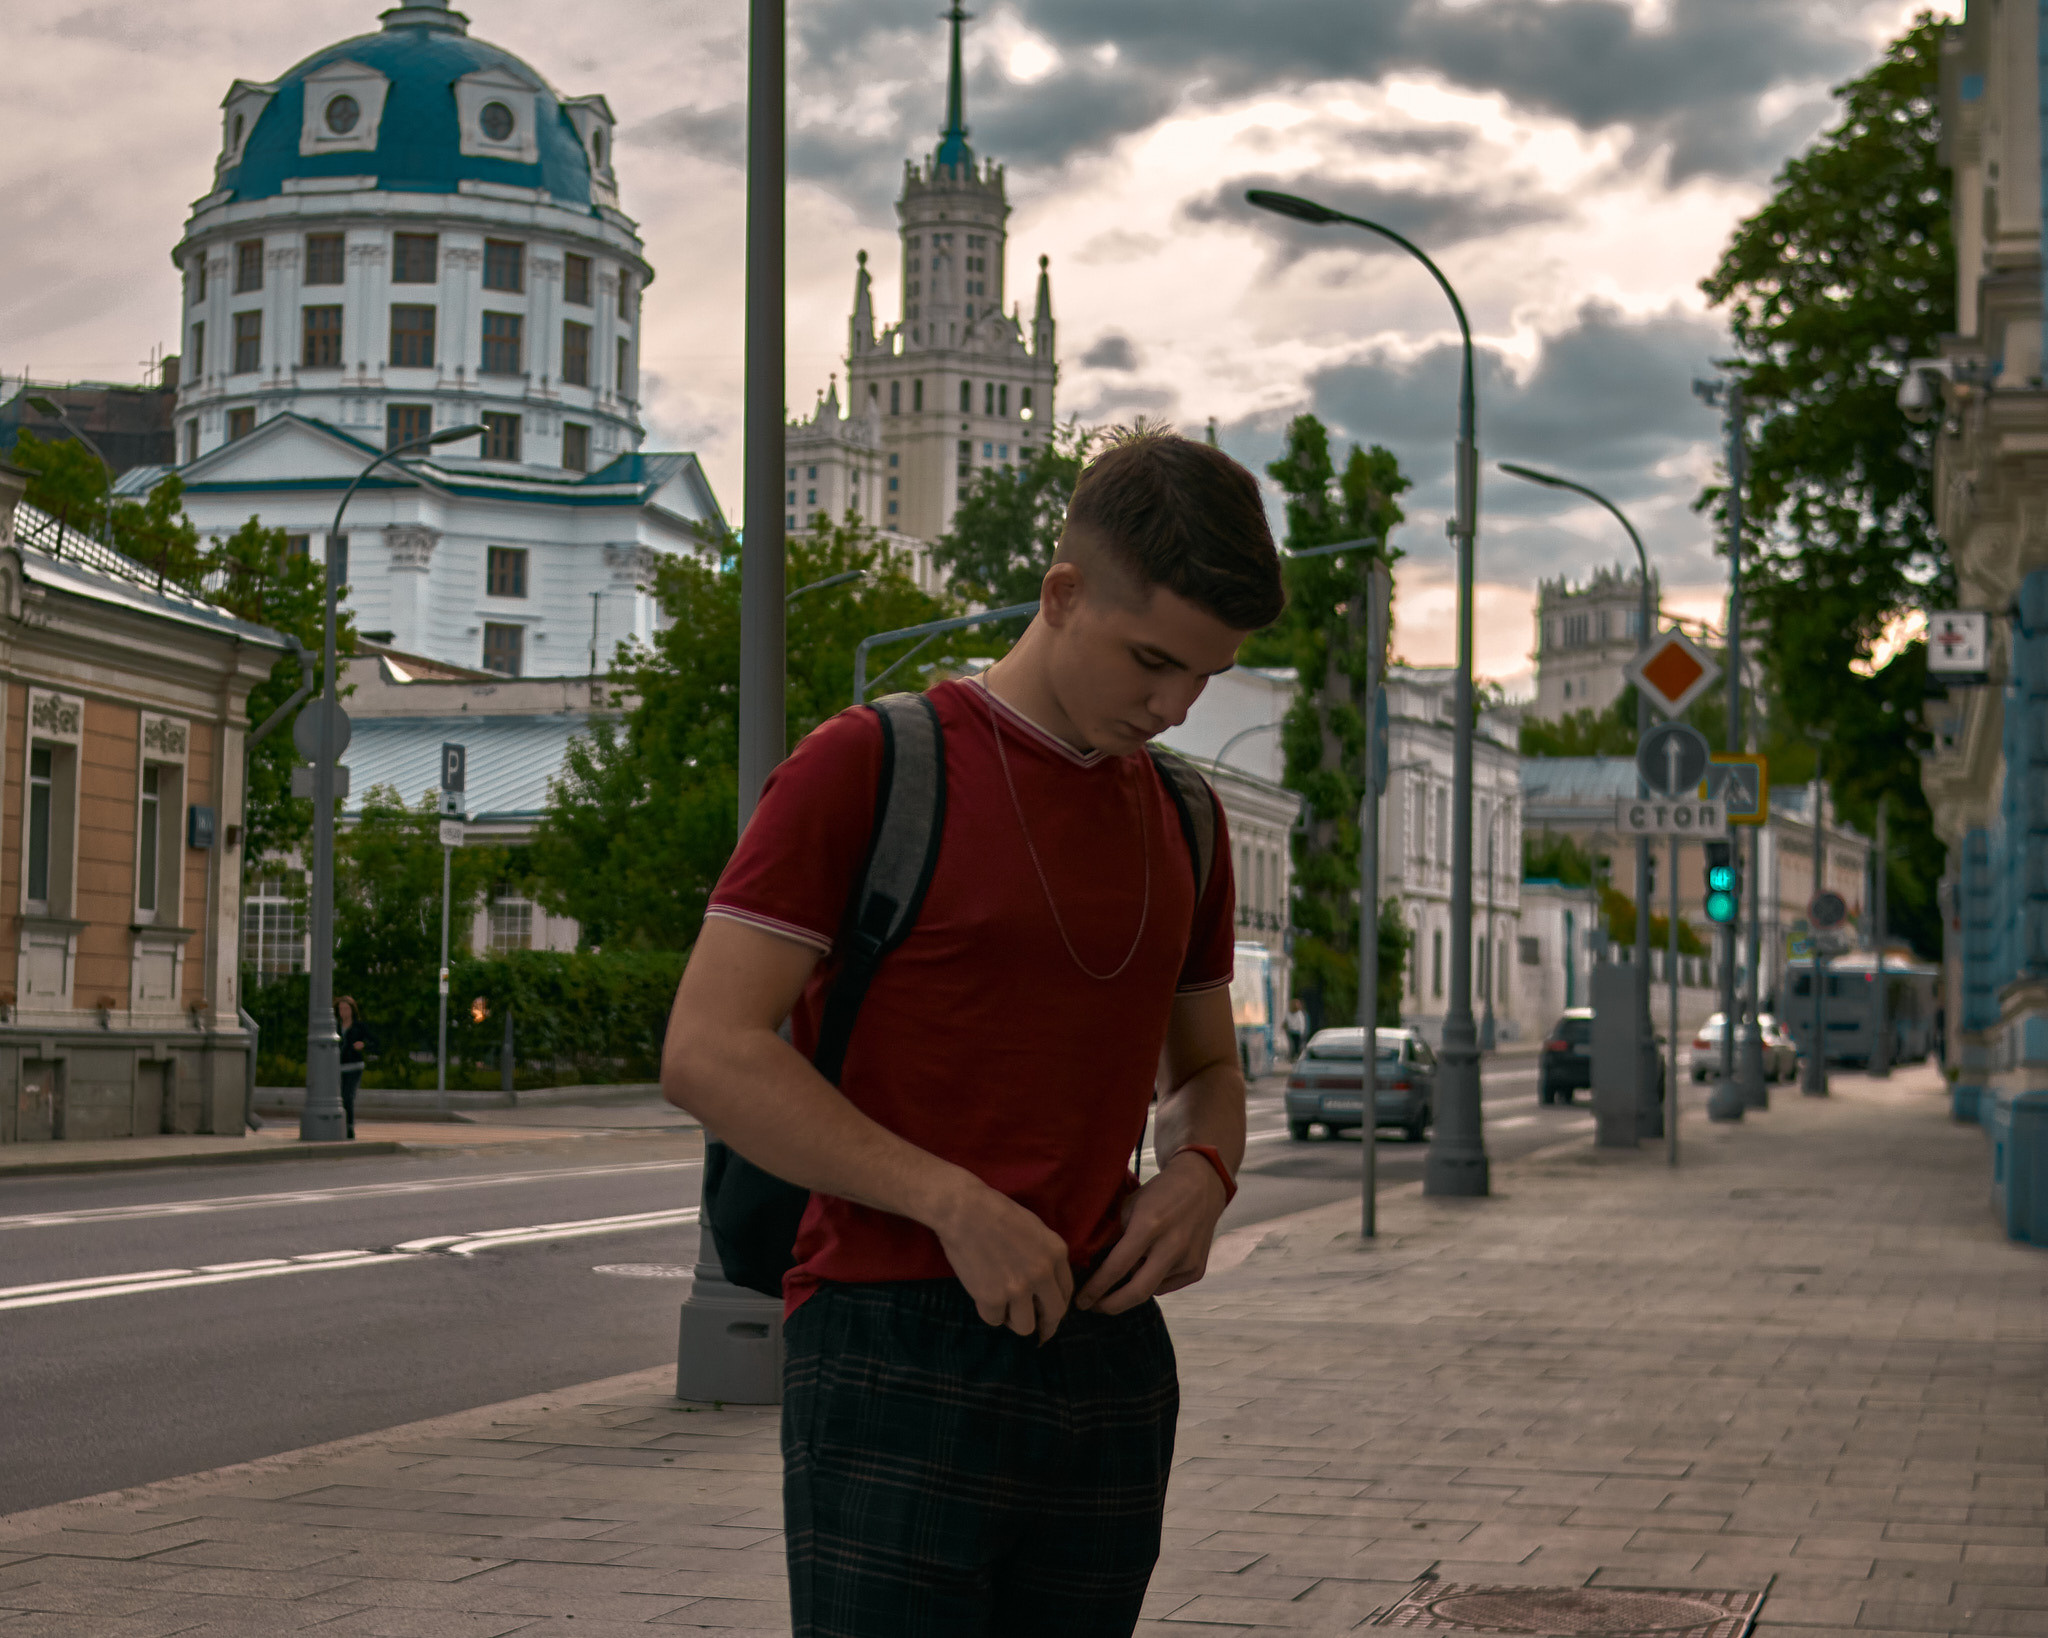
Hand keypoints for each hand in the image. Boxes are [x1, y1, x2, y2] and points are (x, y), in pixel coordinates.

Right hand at [928, 1177, 1074, 1341]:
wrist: (963, 1210)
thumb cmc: (995, 1211)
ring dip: (1015, 1320)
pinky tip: (983, 1297)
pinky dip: (989, 1312)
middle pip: (1054, 1314)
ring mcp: (1018, 1288)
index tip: (1048, 1311)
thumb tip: (1046, 1284)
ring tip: (1004, 1307)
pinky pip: (995, 1320)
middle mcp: (1042, 1274)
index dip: (1056, 1304)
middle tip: (1035, 1325)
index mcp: (1056, 1253)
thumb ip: (1045, 1255)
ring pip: (1025, 1326)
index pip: (1067, 1291)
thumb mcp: (1035, 1228)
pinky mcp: (992, 1298)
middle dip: (1045, 1324)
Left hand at [1074, 1150, 1228, 1315]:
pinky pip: (1166, 1286)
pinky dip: (1152, 1280)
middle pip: (1138, 1292)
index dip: (1096, 1288)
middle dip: (1111, 1305)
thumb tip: (1092, 1267)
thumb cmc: (1159, 1193)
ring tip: (1126, 1270)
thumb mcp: (1129, 1206)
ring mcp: (1188, 1260)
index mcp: (1149, 1226)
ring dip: (1133, 1285)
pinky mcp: (1197, 1270)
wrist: (1202, 1185)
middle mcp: (1172, 1246)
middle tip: (1094, 1307)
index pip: (1117, 1267)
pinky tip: (1150, 1263)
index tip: (1081, 1300)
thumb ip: (1114, 1236)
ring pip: (1151, 1289)